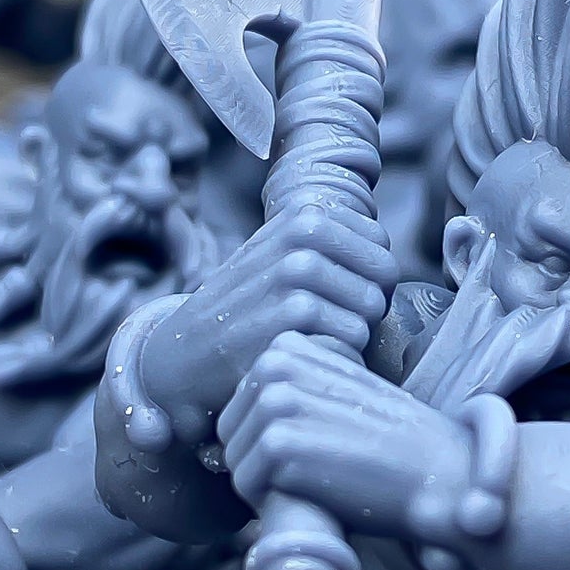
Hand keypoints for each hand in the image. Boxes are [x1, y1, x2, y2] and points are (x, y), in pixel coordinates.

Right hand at [138, 204, 396, 434]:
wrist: (185, 355)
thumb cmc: (242, 310)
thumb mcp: (275, 257)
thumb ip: (327, 242)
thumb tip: (385, 246)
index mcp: (303, 215)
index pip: (380, 244)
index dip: (367, 277)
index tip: (334, 296)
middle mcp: (303, 235)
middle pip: (383, 276)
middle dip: (365, 307)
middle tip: (323, 324)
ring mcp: (298, 273)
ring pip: (372, 309)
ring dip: (350, 334)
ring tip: (308, 338)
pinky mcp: (295, 315)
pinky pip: (354, 338)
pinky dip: (337, 355)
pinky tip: (303, 354)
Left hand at [220, 332, 469, 537]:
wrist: (437, 471)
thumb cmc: (391, 441)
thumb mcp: (340, 390)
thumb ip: (295, 387)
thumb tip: (241, 414)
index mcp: (288, 346)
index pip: (239, 403)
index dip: (268, 435)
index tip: (312, 444)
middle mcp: (276, 365)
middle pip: (229, 430)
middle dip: (260, 460)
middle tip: (315, 469)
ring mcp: (276, 403)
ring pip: (233, 459)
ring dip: (266, 482)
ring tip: (317, 479)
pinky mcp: (279, 445)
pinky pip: (246, 484)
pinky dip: (272, 500)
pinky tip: (315, 492)